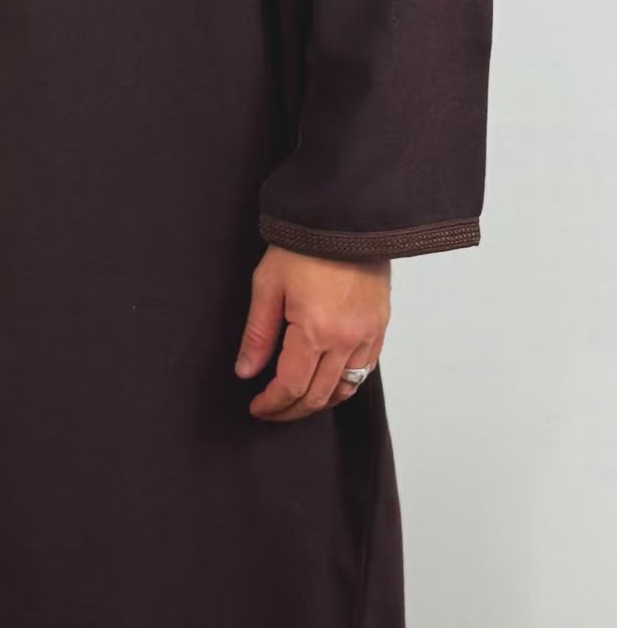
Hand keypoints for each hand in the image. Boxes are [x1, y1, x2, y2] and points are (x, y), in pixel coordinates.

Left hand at [235, 245, 390, 420]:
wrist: (345, 218)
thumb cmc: (305, 245)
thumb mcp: (268, 285)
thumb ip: (258, 334)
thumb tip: (247, 371)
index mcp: (315, 330)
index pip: (292, 387)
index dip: (272, 404)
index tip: (257, 407)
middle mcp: (346, 339)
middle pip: (319, 396)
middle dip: (291, 410)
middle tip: (271, 410)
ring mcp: (368, 334)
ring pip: (345, 389)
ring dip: (319, 402)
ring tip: (297, 401)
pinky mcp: (380, 326)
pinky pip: (364, 370)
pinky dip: (344, 383)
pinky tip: (326, 381)